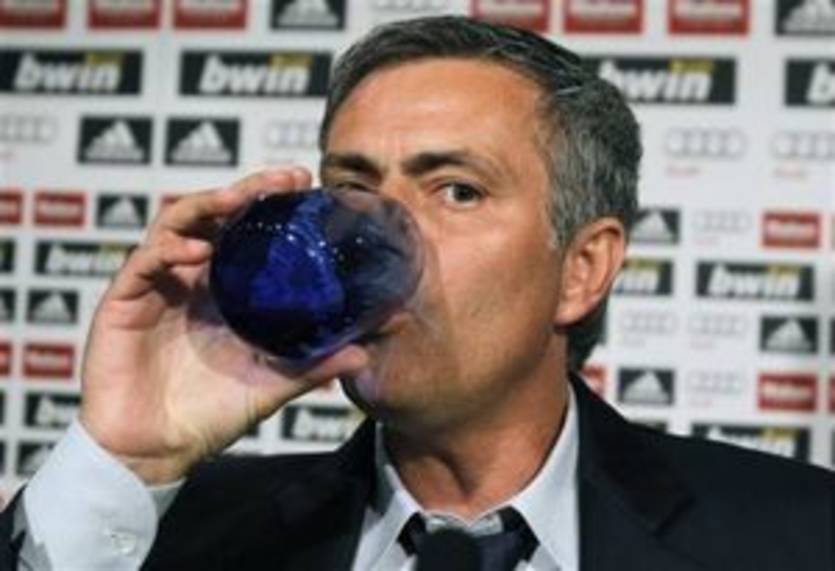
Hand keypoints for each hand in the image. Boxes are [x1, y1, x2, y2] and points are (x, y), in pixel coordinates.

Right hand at [79, 168, 368, 483]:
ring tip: (239, 199)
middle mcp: (192, 277)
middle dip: (247, 190)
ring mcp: (158, 285)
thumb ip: (313, 366)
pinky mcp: (123, 301)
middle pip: (215, 215)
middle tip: (284, 178)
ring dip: (207, 204)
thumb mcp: (271, 385)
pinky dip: (168, 248)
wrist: (155, 450)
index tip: (305, 183)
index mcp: (224, 290)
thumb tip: (364, 352)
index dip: (270, 203)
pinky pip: (143, 261)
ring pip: (176, 223)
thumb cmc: (209, 414)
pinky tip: (197, 251)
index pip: (246, 230)